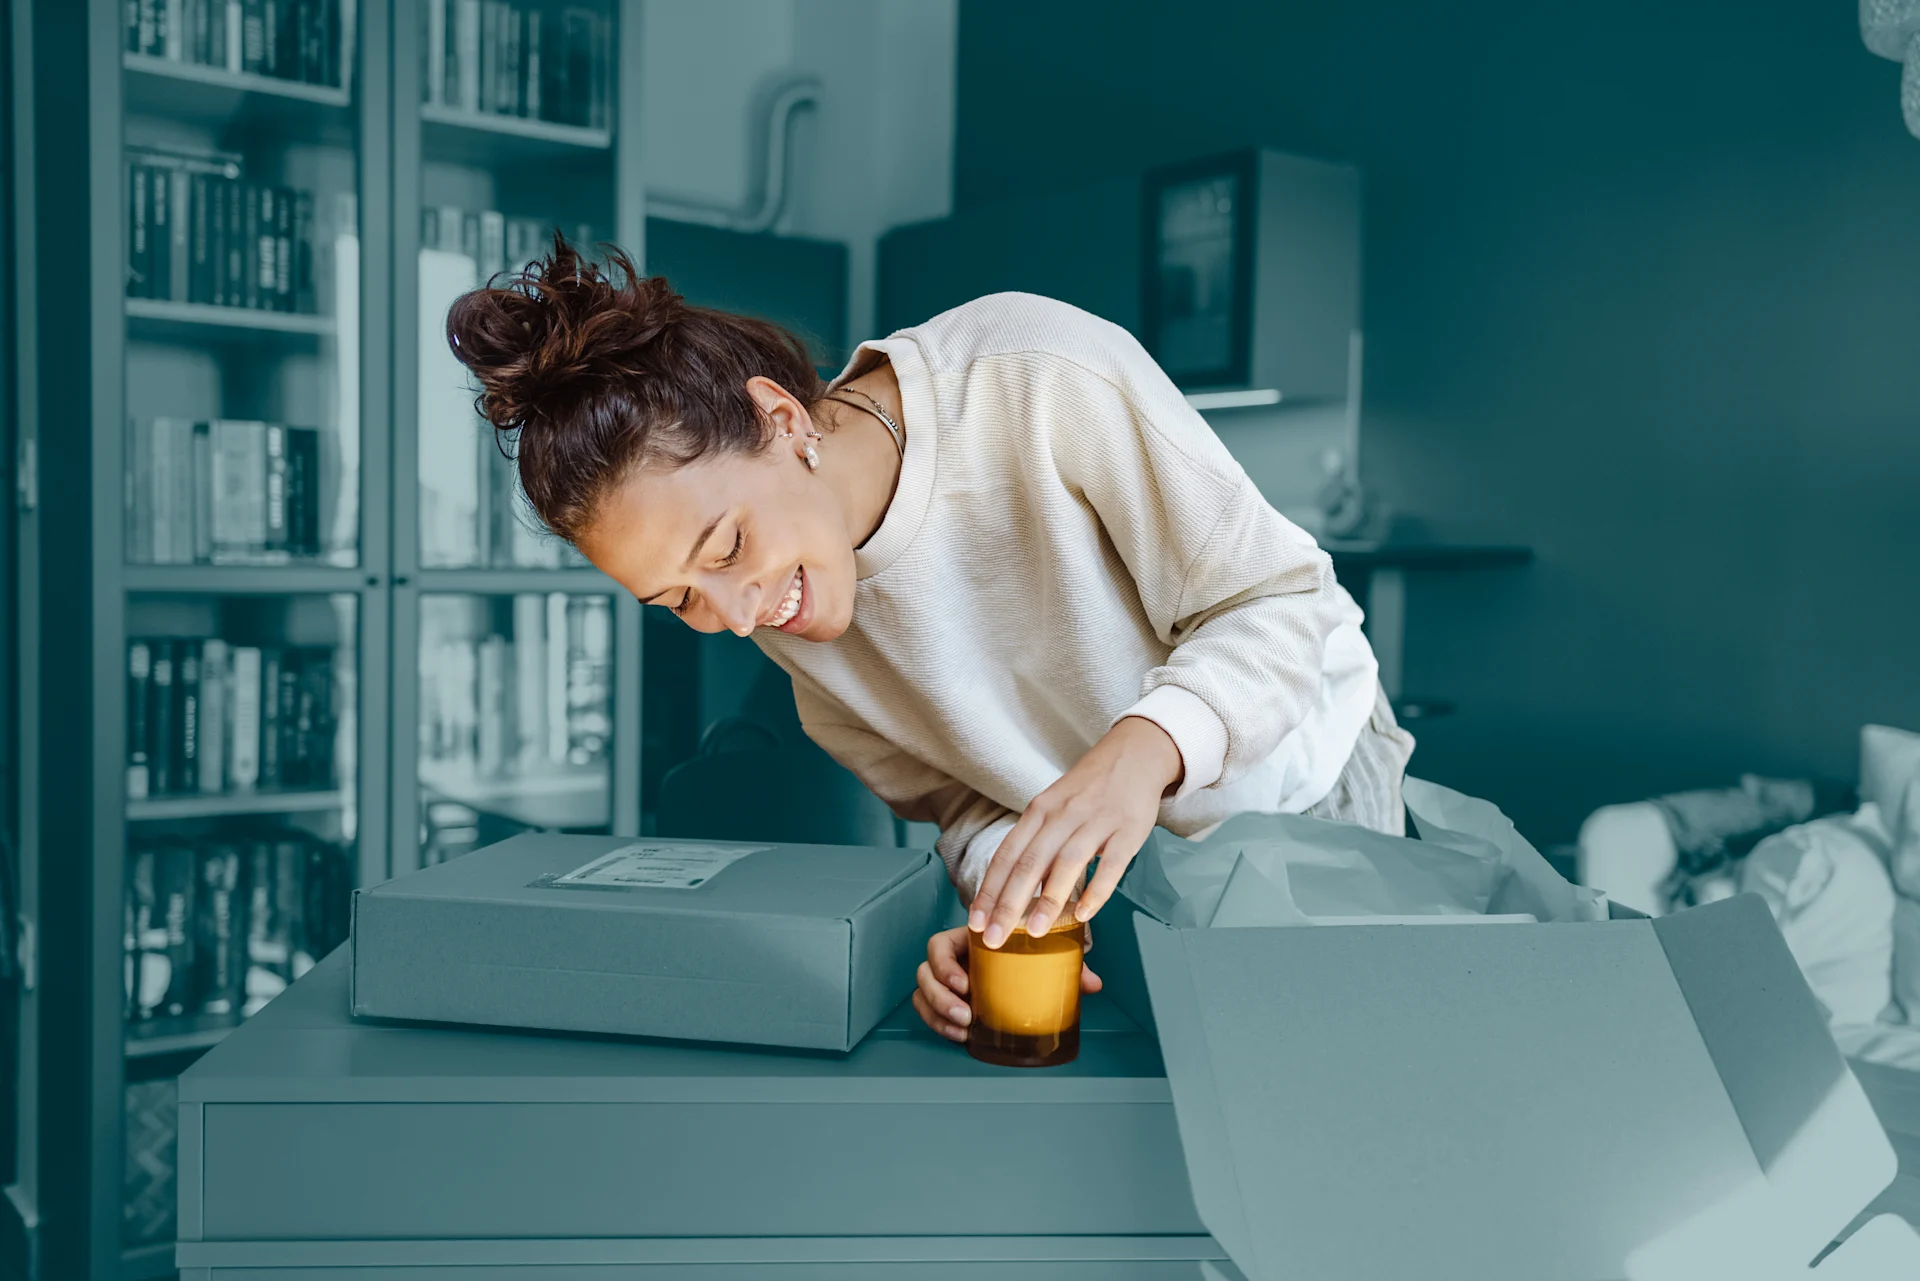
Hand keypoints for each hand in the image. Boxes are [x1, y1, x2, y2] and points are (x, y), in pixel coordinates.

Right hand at [913, 925, 1102, 1042]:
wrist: (1023, 952)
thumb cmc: (1028, 948)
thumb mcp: (1045, 950)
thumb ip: (1065, 963)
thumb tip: (1093, 984)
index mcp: (968, 939)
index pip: (939, 945)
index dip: (944, 965)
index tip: (965, 984)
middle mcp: (952, 958)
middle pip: (925, 972)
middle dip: (940, 997)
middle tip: (966, 1015)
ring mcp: (946, 980)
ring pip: (922, 993)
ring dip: (937, 1014)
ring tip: (963, 1029)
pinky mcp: (945, 1000)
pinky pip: (927, 1011)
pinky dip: (938, 1024)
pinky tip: (959, 1035)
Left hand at [968, 716, 1179, 949]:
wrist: (1134, 755)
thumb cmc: (1088, 790)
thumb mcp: (1053, 806)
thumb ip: (1036, 844)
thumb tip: (1015, 891)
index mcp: (1039, 811)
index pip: (1007, 855)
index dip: (990, 889)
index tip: (976, 921)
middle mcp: (1063, 815)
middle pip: (1030, 863)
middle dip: (1009, 904)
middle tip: (995, 938)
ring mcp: (1096, 822)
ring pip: (1067, 864)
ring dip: (1049, 900)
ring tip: (1035, 932)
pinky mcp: (1127, 830)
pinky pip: (1111, 865)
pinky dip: (1096, 890)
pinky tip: (1083, 915)